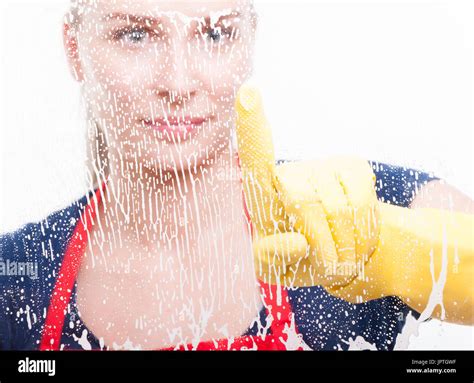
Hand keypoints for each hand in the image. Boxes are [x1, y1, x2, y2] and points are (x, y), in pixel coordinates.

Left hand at [235, 83, 473, 324]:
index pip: (255, 158)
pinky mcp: (354, 167)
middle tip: (327, 264)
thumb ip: (272, 258)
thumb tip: (296, 241)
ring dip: (345, 249)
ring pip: (339, 210)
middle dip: (321, 246)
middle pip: (303, 202)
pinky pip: (363, 206)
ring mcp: (323, 165)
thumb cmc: (296, 257)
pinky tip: (356, 238)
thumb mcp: (273, 268)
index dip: (251, 127)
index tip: (248, 91)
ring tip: (341, 254)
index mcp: (262, 194)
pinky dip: (363, 236)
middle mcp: (290, 171)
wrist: (339, 251)